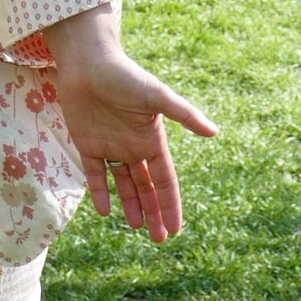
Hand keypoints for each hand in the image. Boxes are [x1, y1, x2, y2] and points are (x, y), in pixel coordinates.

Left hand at [40, 5, 215, 242]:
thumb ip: (184, 114)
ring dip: (131, 205)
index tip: (175, 229)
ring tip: (137, 227)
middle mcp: (133, 146)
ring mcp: (110, 145)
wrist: (87, 62)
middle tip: (159, 239)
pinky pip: (94, 174)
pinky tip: (104, 212)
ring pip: (123, 183)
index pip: (165, 180)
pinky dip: (99, 192)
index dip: (170, 204)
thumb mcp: (156, 96)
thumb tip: (215, 132)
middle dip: (154, 212)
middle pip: (146, 187)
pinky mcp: (86, 143)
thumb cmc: (124, 75)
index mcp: (152, 139)